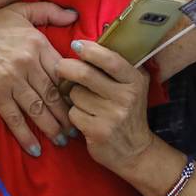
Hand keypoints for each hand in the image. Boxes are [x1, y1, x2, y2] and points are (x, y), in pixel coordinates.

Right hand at [0, 2, 77, 155]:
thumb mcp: (19, 11)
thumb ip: (48, 11)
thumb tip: (74, 15)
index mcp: (36, 43)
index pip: (63, 70)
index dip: (75, 88)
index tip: (84, 101)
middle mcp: (27, 62)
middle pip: (53, 94)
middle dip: (68, 115)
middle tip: (78, 130)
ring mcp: (11, 80)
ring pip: (38, 109)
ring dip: (52, 128)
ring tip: (63, 141)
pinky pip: (15, 118)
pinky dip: (25, 135)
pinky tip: (35, 149)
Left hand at [56, 40, 154, 176]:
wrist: (135, 151)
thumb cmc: (129, 112)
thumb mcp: (133, 86)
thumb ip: (117, 66)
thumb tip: (89, 43)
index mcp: (135, 81)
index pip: (110, 60)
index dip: (90, 50)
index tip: (76, 45)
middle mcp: (126, 97)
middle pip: (85, 75)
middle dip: (67, 68)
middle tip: (60, 67)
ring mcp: (112, 116)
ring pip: (76, 95)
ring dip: (73, 96)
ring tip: (84, 102)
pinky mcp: (98, 132)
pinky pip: (73, 113)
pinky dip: (74, 114)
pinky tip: (85, 118)